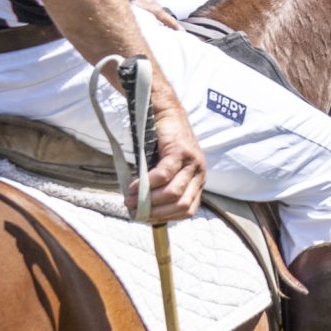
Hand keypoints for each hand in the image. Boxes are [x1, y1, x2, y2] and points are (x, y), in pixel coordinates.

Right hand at [138, 84, 207, 223]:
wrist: (164, 113)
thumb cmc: (161, 144)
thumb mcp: (166, 171)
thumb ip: (161, 190)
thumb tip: (142, 213)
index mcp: (198, 182)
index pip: (188, 210)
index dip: (166, 217)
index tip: (146, 218)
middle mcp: (200, 173)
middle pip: (181, 205)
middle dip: (156, 212)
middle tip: (134, 211)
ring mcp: (193, 162)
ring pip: (173, 192)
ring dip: (149, 200)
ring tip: (130, 199)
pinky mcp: (181, 151)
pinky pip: (164, 175)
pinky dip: (147, 184)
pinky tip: (134, 187)